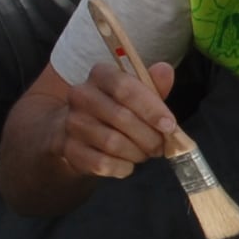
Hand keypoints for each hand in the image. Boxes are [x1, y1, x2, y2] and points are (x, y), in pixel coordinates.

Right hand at [45, 50, 186, 181]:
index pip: (124, 87)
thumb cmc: (115, 109)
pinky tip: (128, 164)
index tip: (169, 126)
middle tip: (161, 146)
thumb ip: (153, 84)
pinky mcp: (68, 148)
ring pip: (113, 143)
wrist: (78, 131)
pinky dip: (122, 167)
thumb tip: (165, 70)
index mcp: (100, 75)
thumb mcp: (137, 93)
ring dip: (137, 153)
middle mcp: (81, 95)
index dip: (150, 108)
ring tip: (145, 153)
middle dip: (149, 136)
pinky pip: (102, 163)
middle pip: (121, 117)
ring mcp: (72, 122)